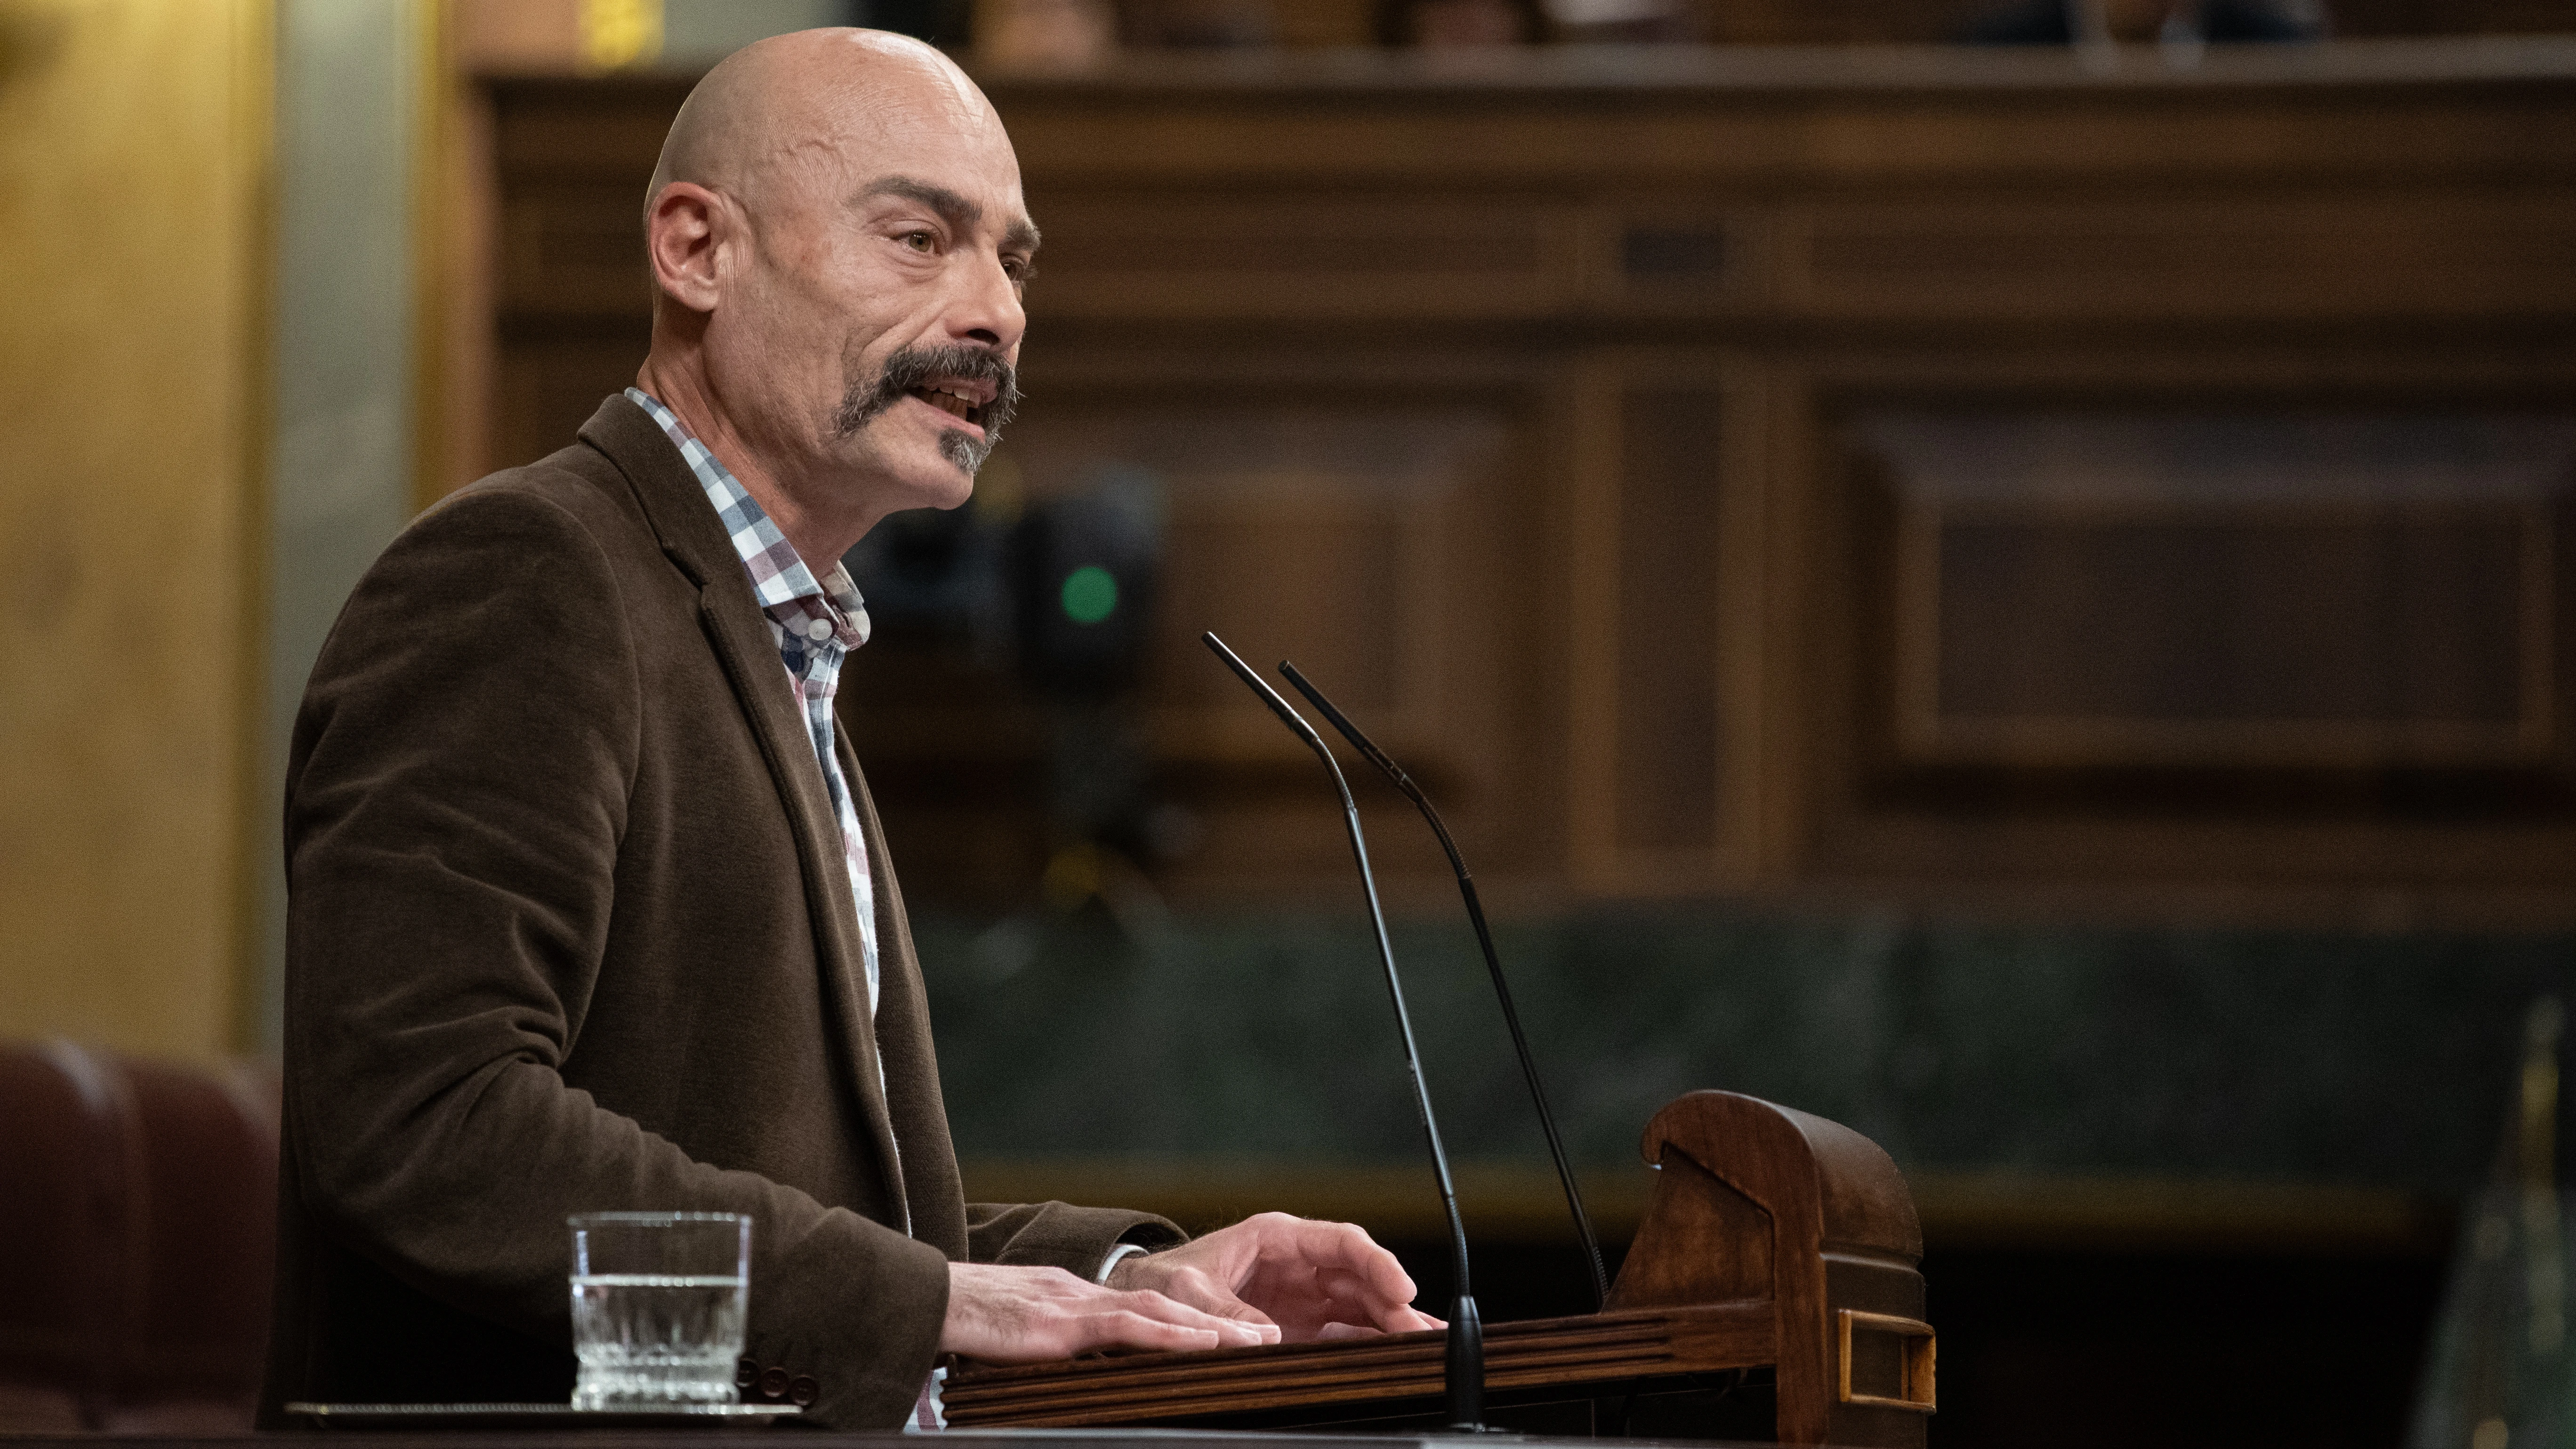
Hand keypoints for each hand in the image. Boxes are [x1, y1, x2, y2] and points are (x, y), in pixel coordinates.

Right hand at [939, 1261, 1277, 1361]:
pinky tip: (1203, 1341)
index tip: (1229, 1333)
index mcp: (1075, 1299)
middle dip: (1218, 1321)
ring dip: (1210, 1326)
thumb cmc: (962, 1324)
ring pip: (1159, 1312)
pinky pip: (1127, 1327)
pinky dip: (1170, 1335)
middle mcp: (1083, 1295)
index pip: (1145, 1308)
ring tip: (1253, 1340)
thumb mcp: (1019, 1337)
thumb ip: (1051, 1349)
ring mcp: (1074, 1305)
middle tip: (1265, 1336)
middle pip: (1166, 1306)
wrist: (924, 1300)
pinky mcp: (1061, 1323)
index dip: (1190, 1320)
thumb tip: (1072, 1373)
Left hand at [1106, 1212, 1443, 1341]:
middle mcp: (1298, 1262)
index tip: (1402, 1288)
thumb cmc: (1163, 1280)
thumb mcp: (1186, 1290)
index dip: (1377, 1263)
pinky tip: (1395, 1352)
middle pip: (1360, 1276)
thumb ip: (1224, 1310)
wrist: (1142, 1296)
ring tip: (1424, 1344)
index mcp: (1277, 1237)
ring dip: (1391, 1323)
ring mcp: (1302, 1294)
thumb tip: (1267, 1338)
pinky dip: (1370, 1340)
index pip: (1342, 1243)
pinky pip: (1344, 1329)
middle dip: (1393, 1301)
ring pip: (1360, 1304)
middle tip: (1419, 1333)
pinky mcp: (1299, 1322)